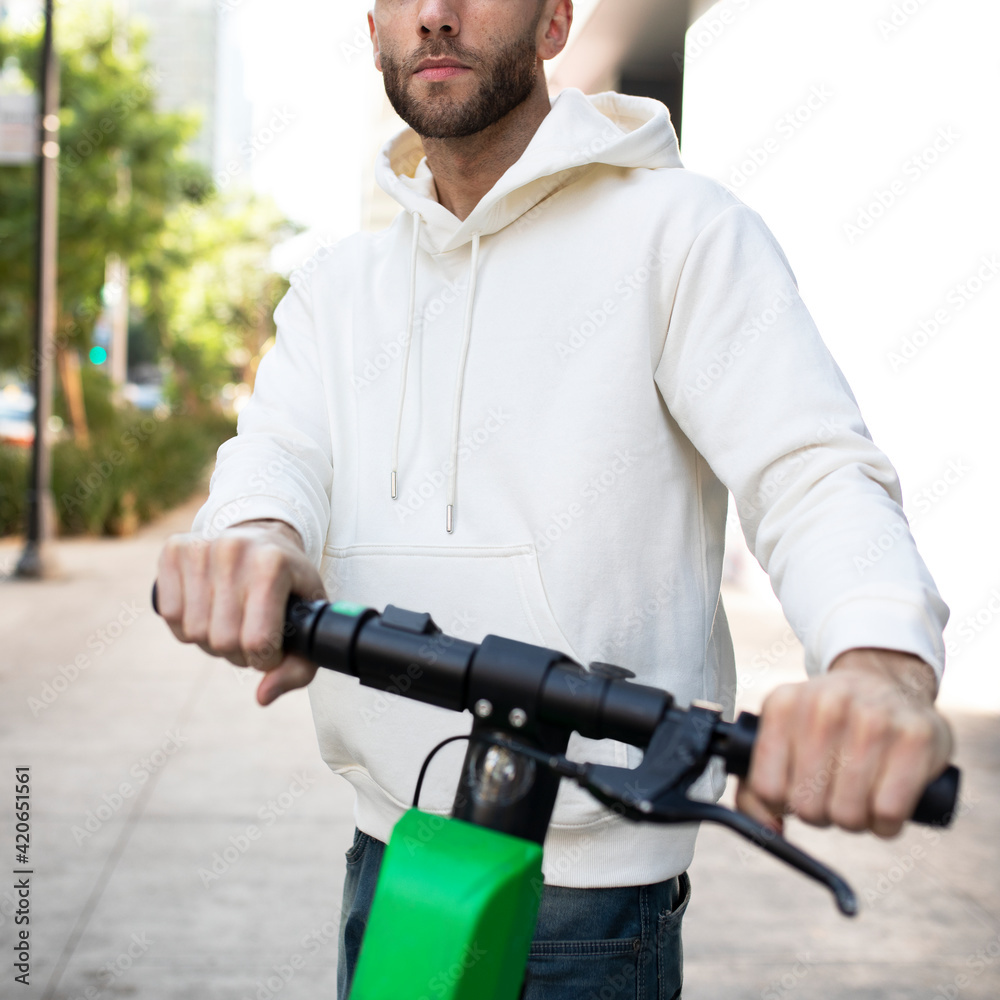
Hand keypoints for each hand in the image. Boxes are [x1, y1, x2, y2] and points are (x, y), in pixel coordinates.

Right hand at [156, 519, 325, 705]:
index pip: (257, 641)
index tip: (272, 649)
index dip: (265, 659)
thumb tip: (263, 697)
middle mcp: (235, 550)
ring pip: (193, 632)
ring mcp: (201, 547)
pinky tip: (207, 610)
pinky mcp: (174, 549)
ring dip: (211, 641)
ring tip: (230, 622)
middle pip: (222, 641)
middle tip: (250, 635)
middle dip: (238, 653)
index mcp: (273, 564)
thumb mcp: (309, 619)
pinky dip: (187, 626)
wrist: (265, 538)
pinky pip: (169, 615)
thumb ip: (299, 667)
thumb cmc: (290, 585)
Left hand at [736, 648, 952, 837]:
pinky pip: (888, 813)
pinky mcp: (916, 736)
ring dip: (855, 820)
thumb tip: (770, 829)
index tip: (799, 791)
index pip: (767, 788)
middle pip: (807, 806)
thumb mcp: (783, 735)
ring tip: (860, 797)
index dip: (784, 804)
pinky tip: (886, 803)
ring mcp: (873, 718)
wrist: (887, 684)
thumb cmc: (830, 724)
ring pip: (848, 813)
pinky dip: (886, 824)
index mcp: (782, 703)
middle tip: (834, 795)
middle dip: (821, 813)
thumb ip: (756, 787)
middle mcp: (824, 704)